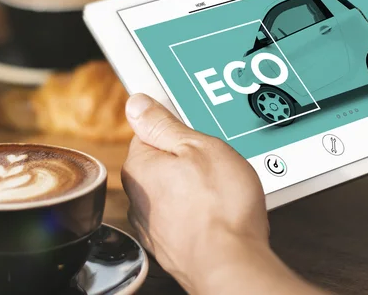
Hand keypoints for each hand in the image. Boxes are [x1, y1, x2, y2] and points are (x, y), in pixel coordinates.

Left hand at [122, 94, 322, 294]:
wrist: (231, 263)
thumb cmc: (220, 206)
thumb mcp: (198, 146)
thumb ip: (163, 124)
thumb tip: (136, 104)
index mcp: (140, 166)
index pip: (149, 133)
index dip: (178, 129)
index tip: (196, 133)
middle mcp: (139, 198)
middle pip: (162, 163)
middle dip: (188, 160)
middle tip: (216, 163)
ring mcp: (153, 225)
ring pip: (174, 192)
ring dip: (194, 189)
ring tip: (222, 191)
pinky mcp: (170, 246)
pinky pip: (183, 217)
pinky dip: (199, 213)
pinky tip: (219, 213)